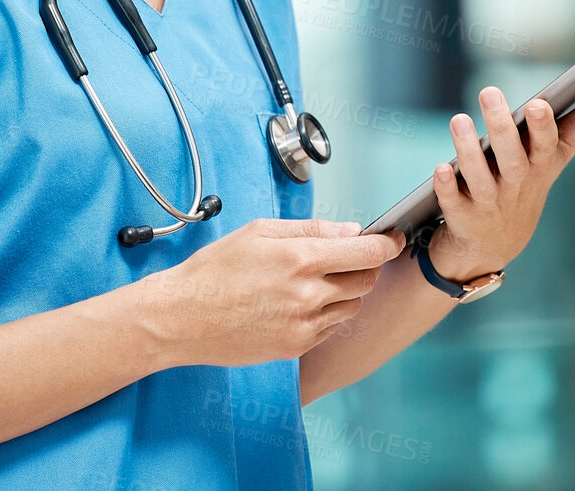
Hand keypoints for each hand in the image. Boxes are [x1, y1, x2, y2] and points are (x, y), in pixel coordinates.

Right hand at [136, 218, 404, 367]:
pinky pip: (331, 327)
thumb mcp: (260, 231)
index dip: (387, 244)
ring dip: (347, 290)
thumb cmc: (214, 271)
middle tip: (352, 256)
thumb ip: (311, 229)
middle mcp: (307, 294)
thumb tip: (351, 230)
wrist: (181, 318)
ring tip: (318, 279)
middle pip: (366, 280)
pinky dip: (328, 312)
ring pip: (351, 305)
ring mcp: (303, 325)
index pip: (367, 252)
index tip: (393, 238)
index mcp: (299, 258)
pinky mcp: (296, 346)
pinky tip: (302, 301)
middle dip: (367, 265)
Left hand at [426, 74, 574, 282]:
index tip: (538, 103)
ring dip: (468, 150)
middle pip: (512, 158)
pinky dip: (448, 186)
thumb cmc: (527, 180)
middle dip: (502, 128)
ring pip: (480, 178)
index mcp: (541, 165)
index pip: (548, 144)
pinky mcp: (463, 217)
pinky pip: (454, 202)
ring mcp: (490, 203)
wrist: (495, 244)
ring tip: (458, 120)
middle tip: (488, 92)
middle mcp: (517, 185)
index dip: (544, 126)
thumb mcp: (556, 153)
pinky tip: (441, 168)